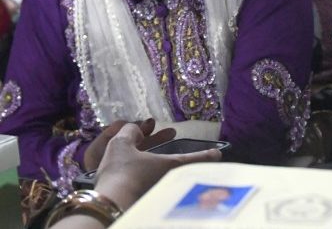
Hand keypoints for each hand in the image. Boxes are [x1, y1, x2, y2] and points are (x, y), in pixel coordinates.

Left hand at [94, 123, 221, 211]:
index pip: (132, 127)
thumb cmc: (138, 177)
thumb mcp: (169, 165)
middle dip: (153, 141)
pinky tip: (152, 181)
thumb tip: (218, 154)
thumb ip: (194, 160)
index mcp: (120, 143)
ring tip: (163, 162)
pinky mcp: (110, 190)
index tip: (165, 127)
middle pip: (133, 144)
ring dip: (146, 159)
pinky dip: (139, 174)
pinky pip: (125, 176)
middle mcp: (112, 156)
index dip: (149, 127)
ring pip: (129, 161)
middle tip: (172, 136)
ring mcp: (109, 174)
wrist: (112, 208)